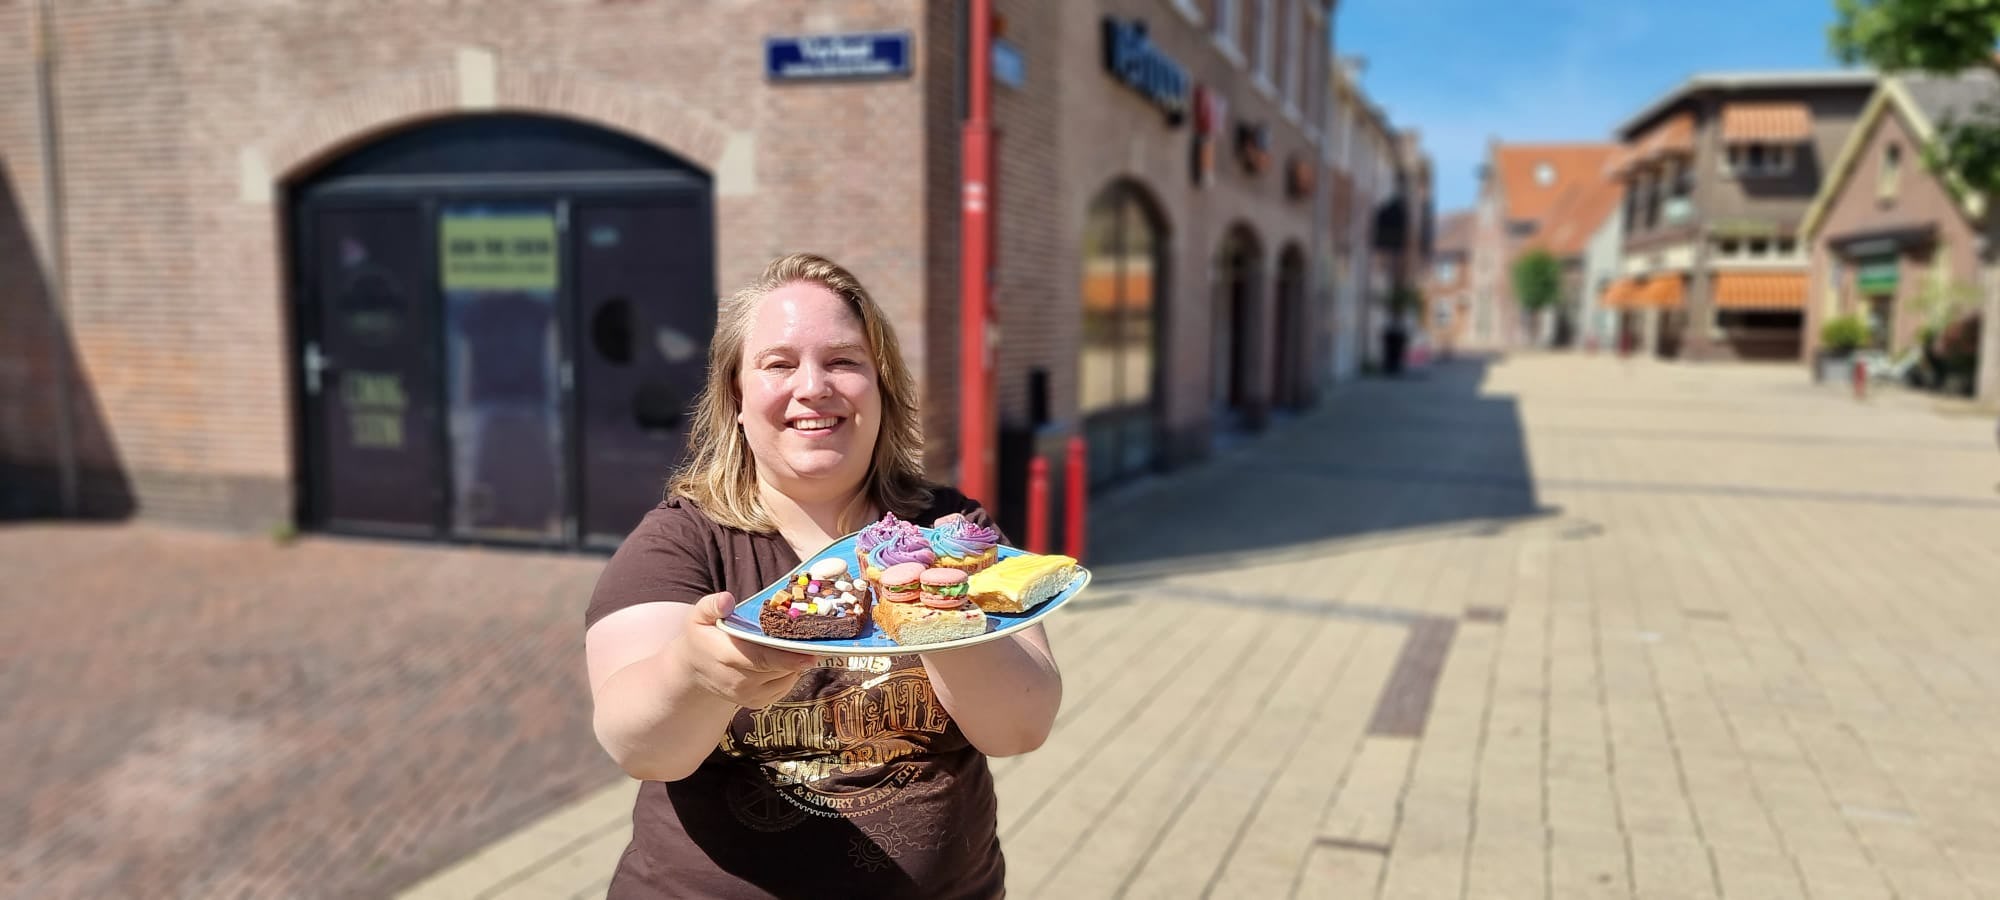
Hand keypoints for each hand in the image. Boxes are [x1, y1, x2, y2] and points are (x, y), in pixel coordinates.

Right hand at [678, 591, 816, 708]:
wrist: (694, 671)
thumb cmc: (702, 637)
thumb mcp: (699, 617)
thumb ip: (711, 606)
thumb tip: (727, 600)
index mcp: (724, 656)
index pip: (759, 659)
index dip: (786, 658)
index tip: (810, 654)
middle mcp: (736, 681)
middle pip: (776, 670)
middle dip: (798, 657)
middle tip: (815, 642)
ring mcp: (747, 696)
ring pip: (784, 679)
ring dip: (795, 664)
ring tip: (798, 646)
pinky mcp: (756, 703)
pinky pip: (784, 688)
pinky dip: (790, 673)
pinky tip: (787, 659)